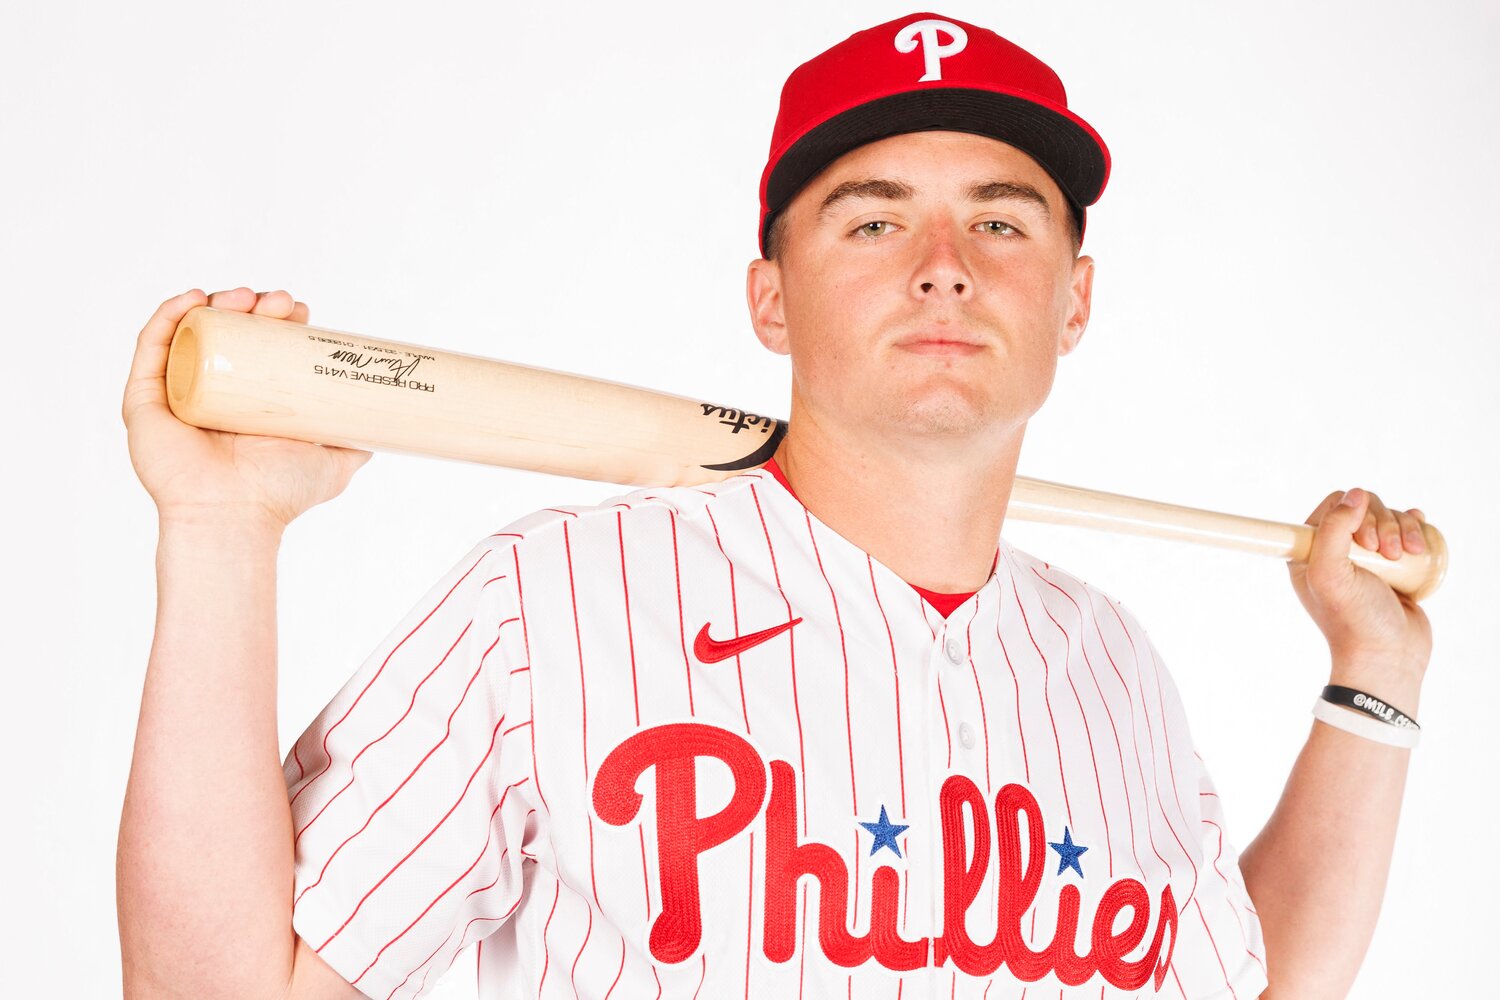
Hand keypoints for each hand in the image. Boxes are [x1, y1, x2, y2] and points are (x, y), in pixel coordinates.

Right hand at [122, 287, 372, 528]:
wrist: (237, 518)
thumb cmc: (279, 495)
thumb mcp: (333, 462)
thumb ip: (355, 441)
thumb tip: (381, 425)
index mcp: (248, 400)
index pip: (259, 345)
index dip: (277, 321)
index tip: (299, 311)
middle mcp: (211, 392)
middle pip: (227, 332)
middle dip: (252, 306)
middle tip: (279, 303)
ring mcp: (176, 393)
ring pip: (191, 332)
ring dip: (216, 303)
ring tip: (245, 298)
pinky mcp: (143, 402)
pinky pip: (150, 347)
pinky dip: (167, 316)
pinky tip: (192, 298)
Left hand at [1288, 488, 1432, 683]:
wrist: (1388, 657)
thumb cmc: (1354, 620)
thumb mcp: (1331, 574)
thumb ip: (1333, 529)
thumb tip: (1355, 494)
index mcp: (1310, 553)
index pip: (1333, 506)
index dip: (1355, 514)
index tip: (1366, 545)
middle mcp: (1336, 553)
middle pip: (1365, 509)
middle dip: (1385, 525)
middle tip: (1388, 555)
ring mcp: (1367, 559)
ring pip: (1389, 519)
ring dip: (1404, 529)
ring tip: (1409, 555)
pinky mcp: (1394, 566)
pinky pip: (1406, 532)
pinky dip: (1416, 530)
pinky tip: (1420, 539)